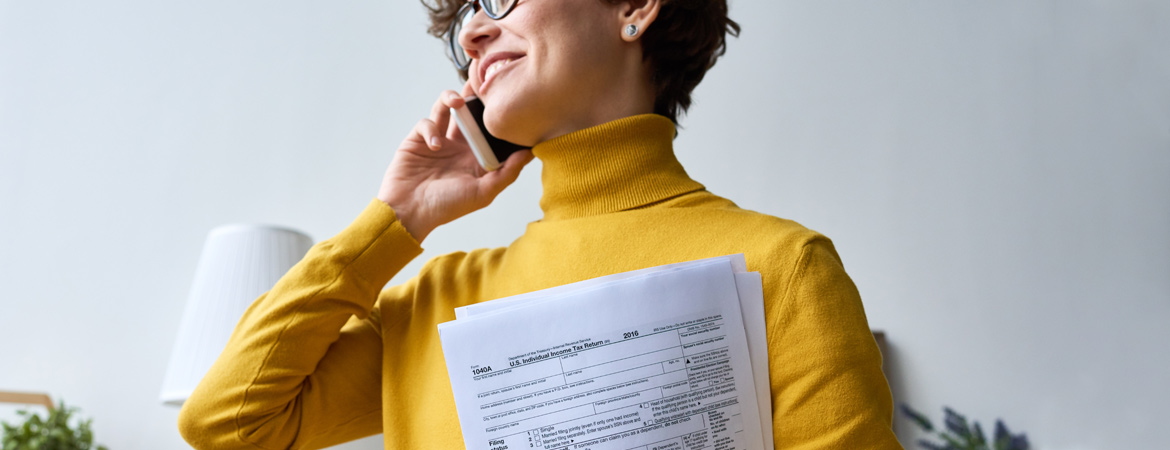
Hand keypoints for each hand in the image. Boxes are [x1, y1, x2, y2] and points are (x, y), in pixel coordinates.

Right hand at [377, 83, 534, 243]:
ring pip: (446, 106)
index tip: (508, 99)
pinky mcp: (418, 139)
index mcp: (477, 156)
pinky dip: (430, 129)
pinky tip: (435, 145)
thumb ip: (507, 173)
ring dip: (451, 98)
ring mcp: (438, 139)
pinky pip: (426, 122)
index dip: (498, 114)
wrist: (409, 212)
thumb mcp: (483, 193)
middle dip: (474, 94)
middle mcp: (460, 145)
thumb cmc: (447, 207)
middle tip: (481, 81)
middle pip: (470, 111)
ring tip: (457, 101)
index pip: (491, 129)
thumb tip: (530, 153)